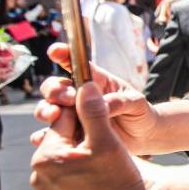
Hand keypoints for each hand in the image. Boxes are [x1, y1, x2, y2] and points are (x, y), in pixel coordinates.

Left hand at [30, 82, 147, 189]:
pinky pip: (66, 158)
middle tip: (104, 130)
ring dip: (82, 137)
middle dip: (81, 125)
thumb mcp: (105, 139)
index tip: (99, 107)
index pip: (62, 118)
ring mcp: (47, 181)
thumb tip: (84, 85)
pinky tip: (98, 156)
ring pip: (65, 143)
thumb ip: (92, 110)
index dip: (83, 110)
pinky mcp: (57, 187)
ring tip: (103, 145)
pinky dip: (80, 152)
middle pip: (61, 131)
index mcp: (44, 159)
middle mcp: (39, 172)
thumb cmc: (119, 173)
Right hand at [33, 43, 159, 153]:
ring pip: (48, 108)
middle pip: (55, 87)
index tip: (55, 52)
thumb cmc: (140, 113)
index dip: (63, 55)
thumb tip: (104, 104)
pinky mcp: (70, 134)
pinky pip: (51, 134)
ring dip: (46, 109)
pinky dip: (45, 135)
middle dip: (55, 90)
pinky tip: (46, 138)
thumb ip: (121, 101)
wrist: (142, 137)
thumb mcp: (136, 103)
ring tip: (54, 116)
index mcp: (95, 81)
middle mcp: (79, 96)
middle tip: (67, 99)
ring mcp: (73, 115)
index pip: (77, 65)